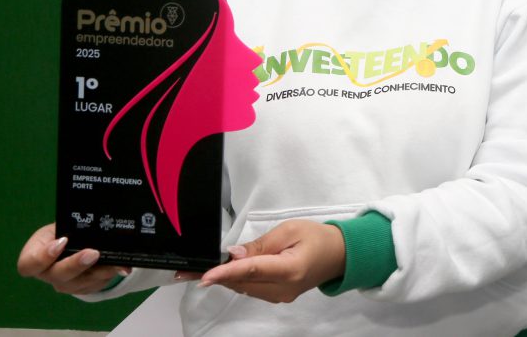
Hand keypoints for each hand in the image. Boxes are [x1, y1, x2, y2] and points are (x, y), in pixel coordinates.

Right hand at [16, 223, 128, 294]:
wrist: (71, 241)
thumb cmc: (62, 230)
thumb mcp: (60, 224)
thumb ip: (70, 225)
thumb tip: (91, 224)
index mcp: (33, 257)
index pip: (29, 264)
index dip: (43, 257)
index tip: (62, 242)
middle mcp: (47, 274)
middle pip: (58, 275)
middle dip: (77, 265)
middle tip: (93, 253)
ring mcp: (65, 284)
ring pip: (80, 284)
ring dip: (100, 273)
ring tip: (115, 262)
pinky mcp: (82, 288)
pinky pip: (95, 285)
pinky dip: (109, 275)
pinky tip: (121, 267)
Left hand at [199, 219, 344, 302]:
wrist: (339, 254)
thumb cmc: (316, 237)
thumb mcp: (290, 230)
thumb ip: (261, 244)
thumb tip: (234, 254)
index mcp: (290, 269)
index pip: (252, 271)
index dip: (226, 273)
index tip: (204, 275)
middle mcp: (283, 289)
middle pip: (243, 283)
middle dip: (216, 276)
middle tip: (188, 269)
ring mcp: (280, 296)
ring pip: (244, 289)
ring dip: (224, 279)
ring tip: (201, 269)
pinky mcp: (278, 297)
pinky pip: (251, 290)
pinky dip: (236, 280)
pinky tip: (225, 272)